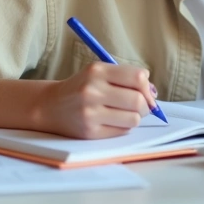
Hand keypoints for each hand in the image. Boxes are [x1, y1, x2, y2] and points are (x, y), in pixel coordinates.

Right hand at [36, 62, 157, 138]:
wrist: (50, 106)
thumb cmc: (81, 87)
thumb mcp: (99, 73)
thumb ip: (126, 77)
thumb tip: (153, 92)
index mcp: (97, 71)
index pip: (137, 77)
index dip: (147, 86)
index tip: (146, 91)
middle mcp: (92, 91)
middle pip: (138, 100)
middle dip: (146, 105)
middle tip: (142, 106)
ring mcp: (90, 113)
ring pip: (134, 119)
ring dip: (135, 117)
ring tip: (125, 113)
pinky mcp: (90, 132)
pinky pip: (122, 131)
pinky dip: (123, 126)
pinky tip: (113, 121)